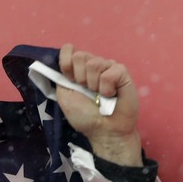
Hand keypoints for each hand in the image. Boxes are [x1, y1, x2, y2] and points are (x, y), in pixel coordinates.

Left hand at [57, 43, 141, 165]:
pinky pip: (110, 72)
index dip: (66, 63)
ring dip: (93, 85)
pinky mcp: (122, 73)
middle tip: (88, 93)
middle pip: (80, 56)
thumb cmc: (86, 117)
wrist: (105, 132)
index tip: (70, 81)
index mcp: (79, 69)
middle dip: (80, 78)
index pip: (68, 50)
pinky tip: (111, 95)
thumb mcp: (65, 96)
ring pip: (94, 63)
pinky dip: (107, 87)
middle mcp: (94, 65)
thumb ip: (60, 77)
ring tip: (100, 96)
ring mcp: (109, 67)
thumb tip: (60, 60)